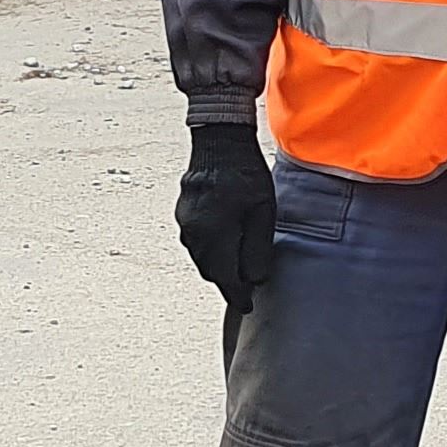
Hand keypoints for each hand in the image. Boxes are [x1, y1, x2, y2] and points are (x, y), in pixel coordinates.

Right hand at [177, 122, 277, 313]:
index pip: (226, 279)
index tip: (247, 307)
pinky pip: (196, 242)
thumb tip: (254, 280)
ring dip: (219, 266)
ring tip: (238, 267)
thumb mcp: (263, 211)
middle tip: (247, 288)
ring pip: (202, 258)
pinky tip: (225, 243)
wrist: (218, 139)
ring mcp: (185, 223)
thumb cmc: (246, 173)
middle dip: (228, 282)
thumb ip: (258, 249)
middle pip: (212, 271)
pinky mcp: (183, 213)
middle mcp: (194, 233)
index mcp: (215, 236)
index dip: (238, 296)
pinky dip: (210, 250)